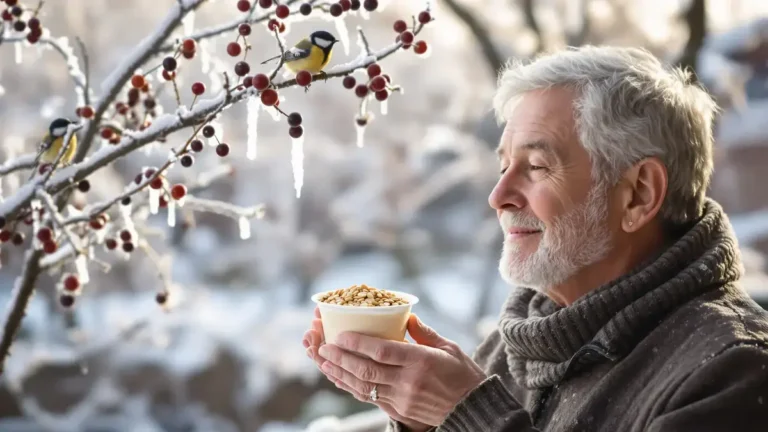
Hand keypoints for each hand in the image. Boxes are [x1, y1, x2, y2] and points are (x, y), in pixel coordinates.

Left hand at [316, 313, 486, 426]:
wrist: (473, 408)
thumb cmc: (463, 374)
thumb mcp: (449, 347)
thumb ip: (425, 333)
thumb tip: (406, 316)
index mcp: (421, 362)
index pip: (382, 351)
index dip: (357, 343)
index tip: (340, 334)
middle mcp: (408, 382)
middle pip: (366, 369)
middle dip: (340, 357)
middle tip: (321, 345)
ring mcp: (402, 399)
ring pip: (363, 386)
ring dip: (340, 372)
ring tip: (323, 360)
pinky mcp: (399, 411)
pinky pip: (369, 398)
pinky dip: (351, 387)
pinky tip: (339, 377)